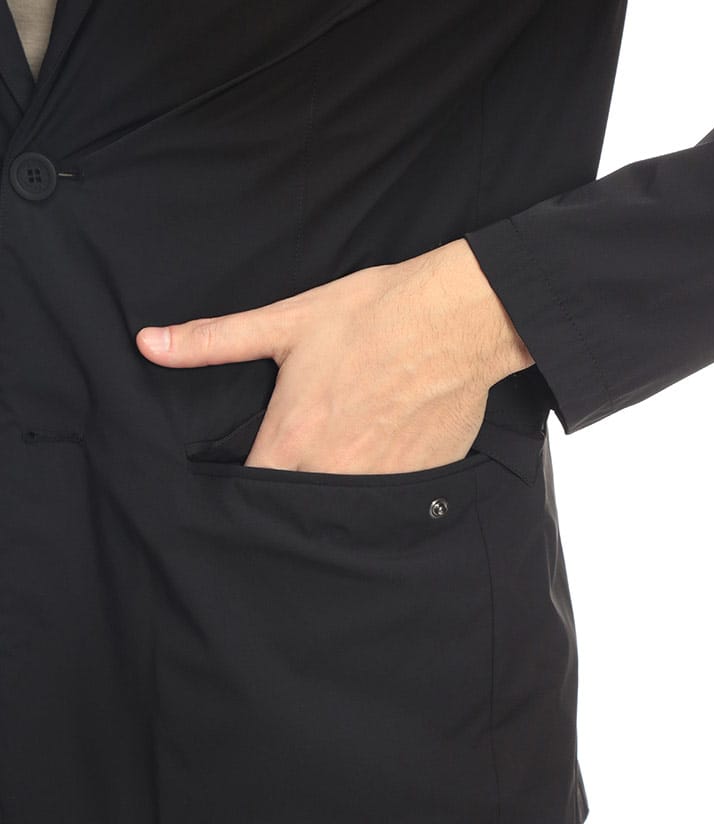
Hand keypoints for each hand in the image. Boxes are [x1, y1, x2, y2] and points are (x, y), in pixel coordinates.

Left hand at [135, 238, 534, 473]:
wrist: (455, 319)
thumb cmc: (372, 315)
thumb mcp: (286, 321)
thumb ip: (214, 340)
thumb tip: (148, 343)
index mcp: (291, 439)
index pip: (250, 492)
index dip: (245, 489)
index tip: (252, 475)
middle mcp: (330, 471)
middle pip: (295, 503)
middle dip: (295, 485)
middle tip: (308, 454)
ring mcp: (377, 482)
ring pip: (342, 508)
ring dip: (338, 488)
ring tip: (350, 450)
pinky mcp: (418, 482)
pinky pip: (389, 501)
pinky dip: (382, 485)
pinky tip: (387, 451)